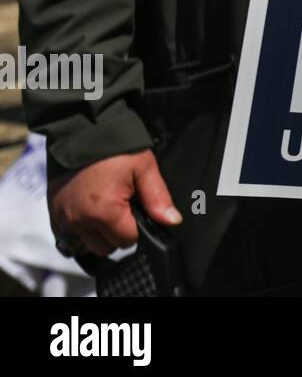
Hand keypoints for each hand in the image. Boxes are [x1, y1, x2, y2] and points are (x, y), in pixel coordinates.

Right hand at [48, 149, 181, 257]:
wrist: (83, 129)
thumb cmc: (116, 148)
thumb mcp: (144, 168)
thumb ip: (158, 198)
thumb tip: (172, 221)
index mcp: (104, 212)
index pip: (128, 240)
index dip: (137, 226)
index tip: (136, 207)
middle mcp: (79, 221)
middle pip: (106, 246)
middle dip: (118, 232)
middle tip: (122, 206)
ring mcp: (63, 219)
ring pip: (87, 244)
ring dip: (98, 233)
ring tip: (106, 207)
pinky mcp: (53, 213)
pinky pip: (69, 236)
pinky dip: (81, 228)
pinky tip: (90, 209)